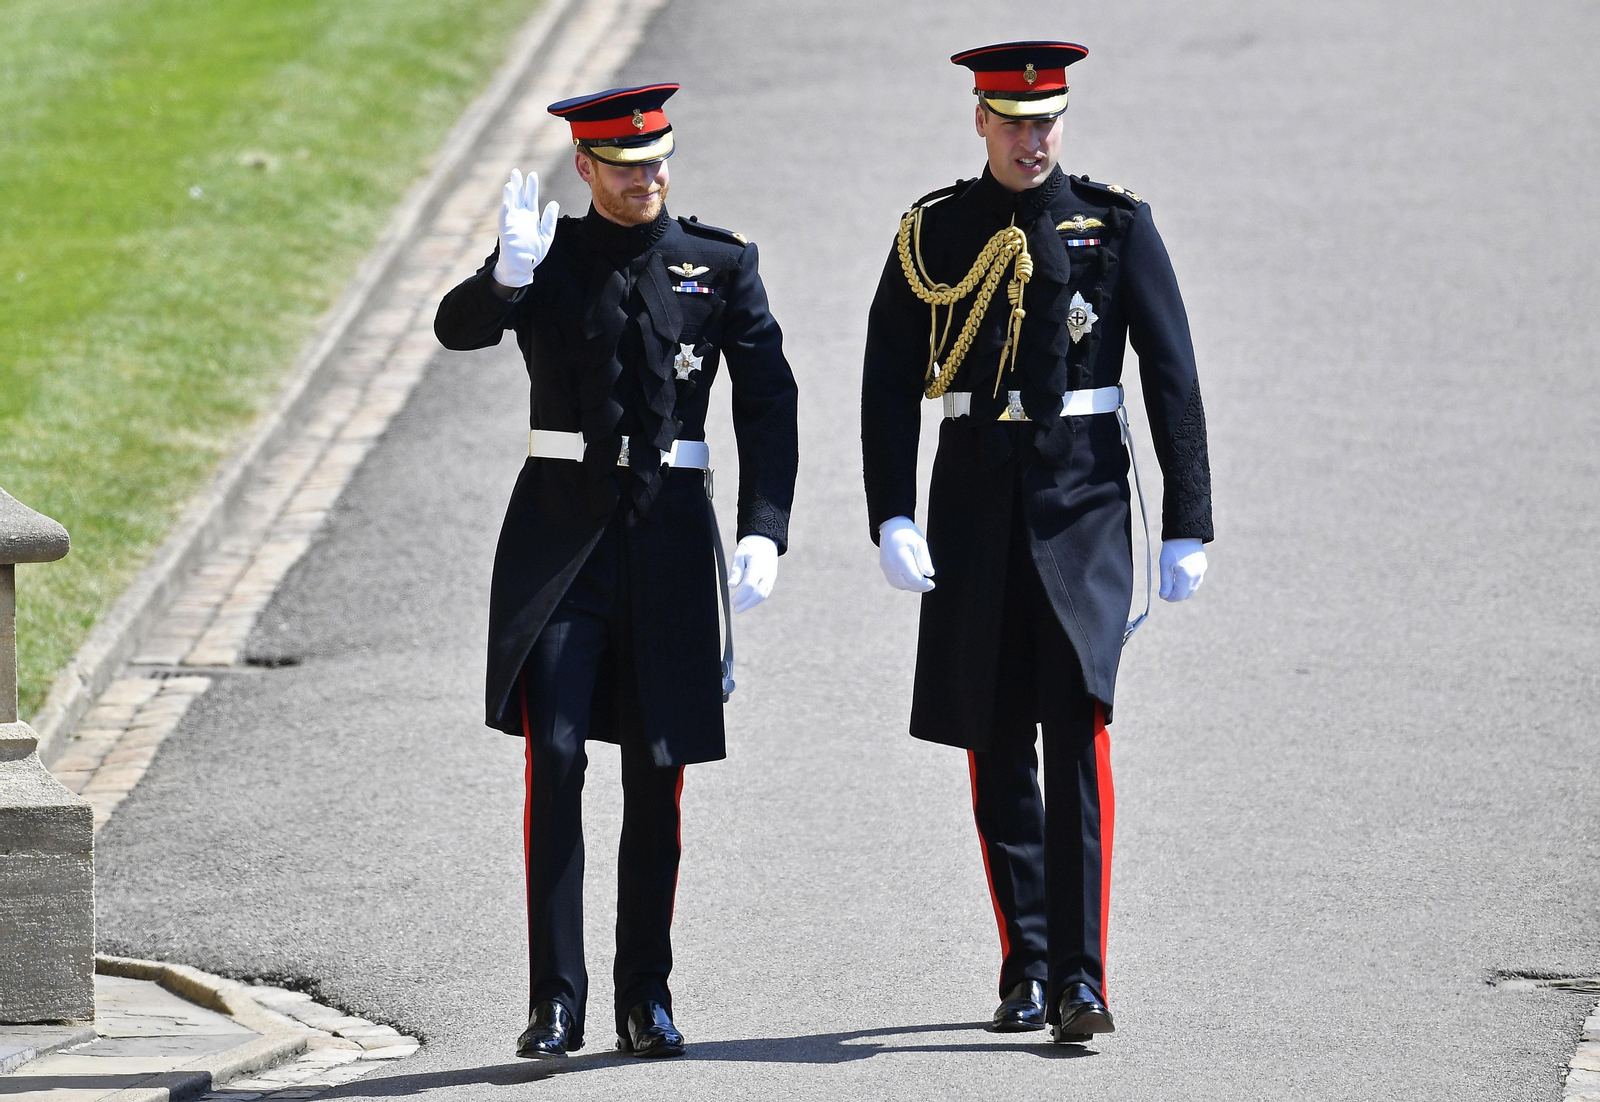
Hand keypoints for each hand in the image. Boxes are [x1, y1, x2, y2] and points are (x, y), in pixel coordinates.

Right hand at [491, 169, 558, 287]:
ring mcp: (512, 223)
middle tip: (516, 172)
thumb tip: (555, 203)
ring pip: (510, 204)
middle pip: (518, 197)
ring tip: (510, 183)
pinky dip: (505, 210)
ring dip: (509, 194)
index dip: (531, 187)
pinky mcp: (506, 231)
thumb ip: (550, 220)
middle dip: (518, 185)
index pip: (530, 198)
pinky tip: (506, 202)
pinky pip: (505, 219)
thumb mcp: (546, 236)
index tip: (532, 174)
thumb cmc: (533, 253)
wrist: (522, 267)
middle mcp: (520, 217)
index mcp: (531, 217)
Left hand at [728, 535, 777, 612]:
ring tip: (740, 608)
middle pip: (758, 593)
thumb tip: (731, 585)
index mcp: (758, 565)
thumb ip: (736, 570)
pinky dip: (756, 599)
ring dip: (751, 603)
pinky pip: (765, 592)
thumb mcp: (739, 554)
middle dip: (747, 603)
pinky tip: (747, 602)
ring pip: (763, 595)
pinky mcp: (772, 580)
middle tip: (736, 609)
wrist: (765, 541)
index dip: (742, 595)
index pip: (750, 585)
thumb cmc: (750, 548)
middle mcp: (767, 572)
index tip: (733, 601)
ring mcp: (771, 577)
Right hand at [878, 516, 934, 592]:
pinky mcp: (884, 568)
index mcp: (900, 557)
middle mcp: (890, 564)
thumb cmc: (907, 533)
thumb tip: (929, 574)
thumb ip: (925, 559)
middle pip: (906, 584)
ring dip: (911, 586)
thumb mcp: (920, 543)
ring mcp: (886, 567)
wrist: (891, 527)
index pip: (913, 578)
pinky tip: (912, 579)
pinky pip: (894, 581)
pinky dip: (904, 583)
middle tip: (929, 584)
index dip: (923, 584)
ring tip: (921, 581)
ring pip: (899, 585)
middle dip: (918, 587)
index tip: (932, 584)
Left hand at [1159, 538, 1206, 601]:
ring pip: (1192, 589)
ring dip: (1183, 590)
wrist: (1186, 533)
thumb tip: (1164, 596)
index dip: (1170, 598)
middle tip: (1166, 590)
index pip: (1179, 595)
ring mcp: (1201, 572)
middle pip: (1187, 594)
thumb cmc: (1173, 548)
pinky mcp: (1203, 567)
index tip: (1162, 594)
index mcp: (1187, 576)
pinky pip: (1196, 581)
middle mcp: (1197, 576)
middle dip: (1176, 595)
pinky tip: (1180, 577)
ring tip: (1172, 583)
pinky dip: (1188, 583)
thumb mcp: (1165, 565)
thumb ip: (1165, 582)